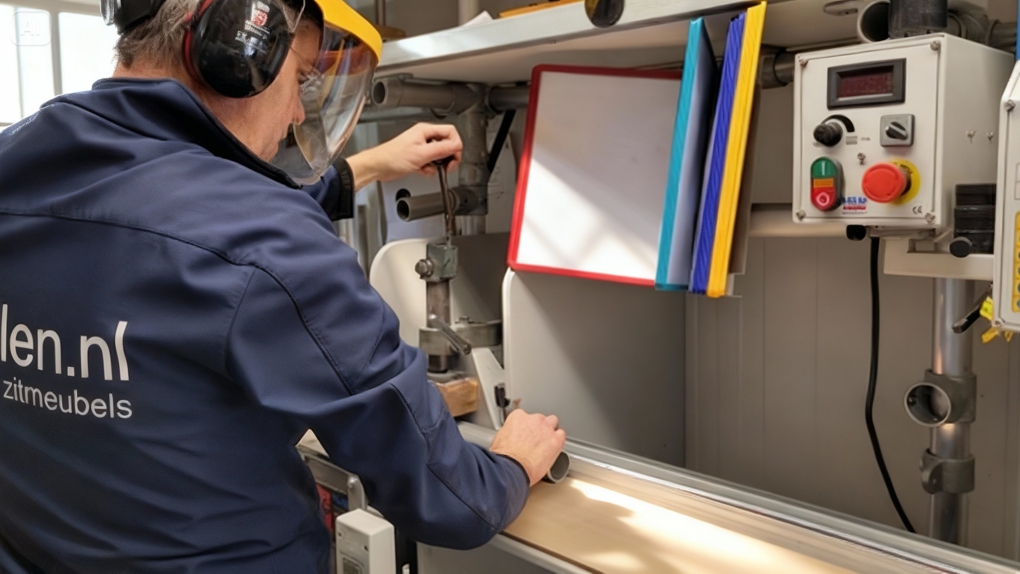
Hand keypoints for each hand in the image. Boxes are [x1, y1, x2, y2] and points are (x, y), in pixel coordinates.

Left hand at [346, 123, 462, 188]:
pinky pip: (431, 162)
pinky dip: (429, 168)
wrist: (378, 166)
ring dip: (438, 164)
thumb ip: (442, 149)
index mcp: (425, 131)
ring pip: (439, 154)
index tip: (454, 157)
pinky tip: (423, 170)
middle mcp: (424, 137)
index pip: (450, 132)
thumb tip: (457, 146)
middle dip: (449, 156)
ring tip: (433, 168)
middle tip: (449, 166)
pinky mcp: (417, 157)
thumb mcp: (422, 153)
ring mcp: (421, 147)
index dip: (455, 145)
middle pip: (447, 143)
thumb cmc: (392, 157)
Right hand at [489, 410, 566, 486]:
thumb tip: (510, 439)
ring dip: (549, 432)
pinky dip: (558, 441)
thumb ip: (509, 434)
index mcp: (517, 417)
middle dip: (538, 428)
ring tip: (545, 444)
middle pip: (539, 419)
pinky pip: (561, 435)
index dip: (525, 427)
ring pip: (553, 423)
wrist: (512, 468)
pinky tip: (554, 448)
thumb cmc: (504, 457)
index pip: (524, 417)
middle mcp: (533, 419)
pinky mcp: (556, 440)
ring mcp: (546, 428)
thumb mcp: (499, 440)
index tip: (524, 435)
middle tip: (534, 441)